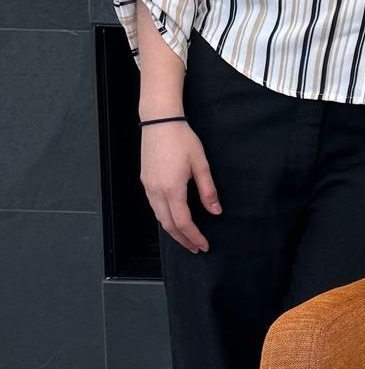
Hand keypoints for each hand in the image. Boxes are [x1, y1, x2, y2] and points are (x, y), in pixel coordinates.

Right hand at [140, 121, 219, 253]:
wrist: (160, 120)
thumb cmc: (182, 139)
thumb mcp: (201, 164)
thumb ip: (208, 190)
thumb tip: (215, 211)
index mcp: (171, 188)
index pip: (183, 222)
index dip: (194, 236)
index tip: (204, 245)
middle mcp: (156, 190)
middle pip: (168, 224)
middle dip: (183, 239)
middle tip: (196, 248)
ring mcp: (148, 186)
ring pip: (159, 217)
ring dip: (173, 230)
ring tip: (186, 238)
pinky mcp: (145, 180)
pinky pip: (154, 206)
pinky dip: (164, 218)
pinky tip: (174, 219)